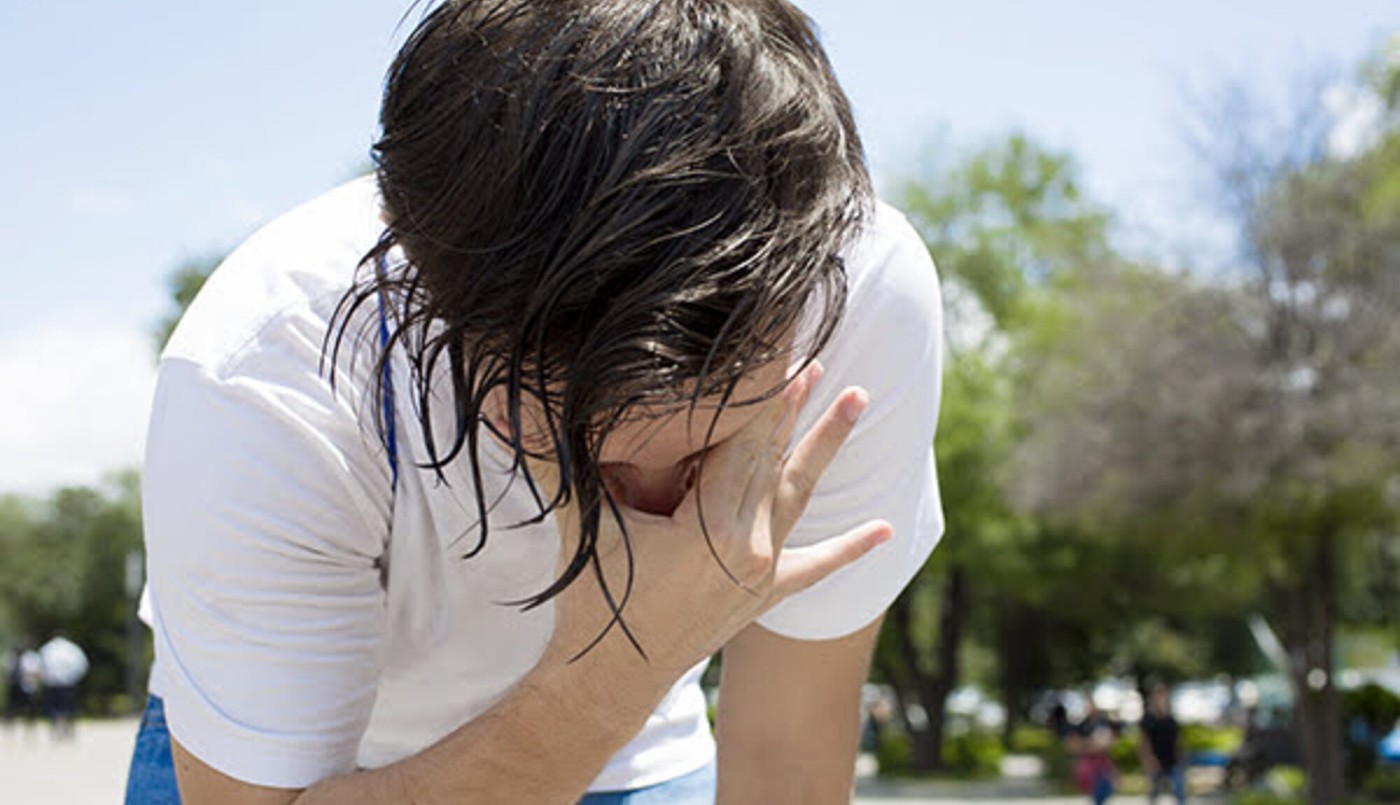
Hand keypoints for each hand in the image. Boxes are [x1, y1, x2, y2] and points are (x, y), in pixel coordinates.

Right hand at [534, 362, 891, 676]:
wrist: (608, 682)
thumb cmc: (592, 604)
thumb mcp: (581, 527)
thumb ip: (554, 464)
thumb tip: (507, 410)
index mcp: (709, 529)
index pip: (740, 442)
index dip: (758, 392)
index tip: (777, 348)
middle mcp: (747, 549)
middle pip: (772, 459)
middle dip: (793, 404)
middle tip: (817, 353)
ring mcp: (760, 573)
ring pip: (798, 495)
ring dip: (825, 447)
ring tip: (857, 399)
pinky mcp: (762, 595)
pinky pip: (814, 568)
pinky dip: (848, 549)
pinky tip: (884, 531)